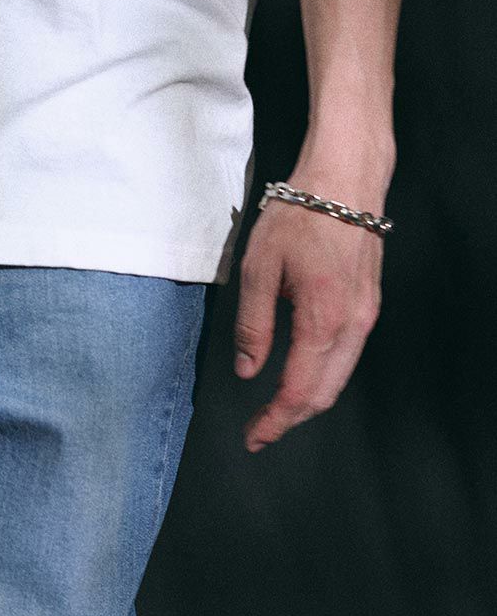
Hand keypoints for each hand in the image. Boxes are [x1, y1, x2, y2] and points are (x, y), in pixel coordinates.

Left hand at [232, 160, 389, 452]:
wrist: (347, 177)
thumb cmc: (302, 215)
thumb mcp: (258, 270)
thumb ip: (253, 326)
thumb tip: (248, 369)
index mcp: (323, 320)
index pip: (297, 391)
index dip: (273, 421)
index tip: (252, 437)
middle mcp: (352, 324)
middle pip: (323, 394)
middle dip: (289, 420)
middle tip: (258, 434)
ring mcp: (365, 315)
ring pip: (338, 378)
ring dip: (306, 402)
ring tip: (274, 414)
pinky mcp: (367, 304)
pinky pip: (346, 356)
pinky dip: (322, 378)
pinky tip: (299, 380)